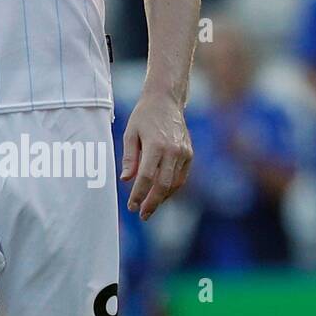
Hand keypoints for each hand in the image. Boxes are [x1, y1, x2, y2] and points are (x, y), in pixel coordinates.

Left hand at [121, 95, 192, 220]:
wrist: (166, 100)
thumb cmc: (144, 116)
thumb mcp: (130, 133)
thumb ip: (130, 158)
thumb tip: (126, 180)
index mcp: (156, 145)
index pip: (146, 177)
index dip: (139, 194)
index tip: (132, 206)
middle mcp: (173, 151)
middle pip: (163, 185)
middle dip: (152, 202)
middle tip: (142, 215)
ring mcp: (184, 153)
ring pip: (174, 184)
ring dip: (162, 198)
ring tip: (150, 208)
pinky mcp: (190, 154)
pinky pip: (181, 177)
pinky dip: (171, 188)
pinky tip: (161, 195)